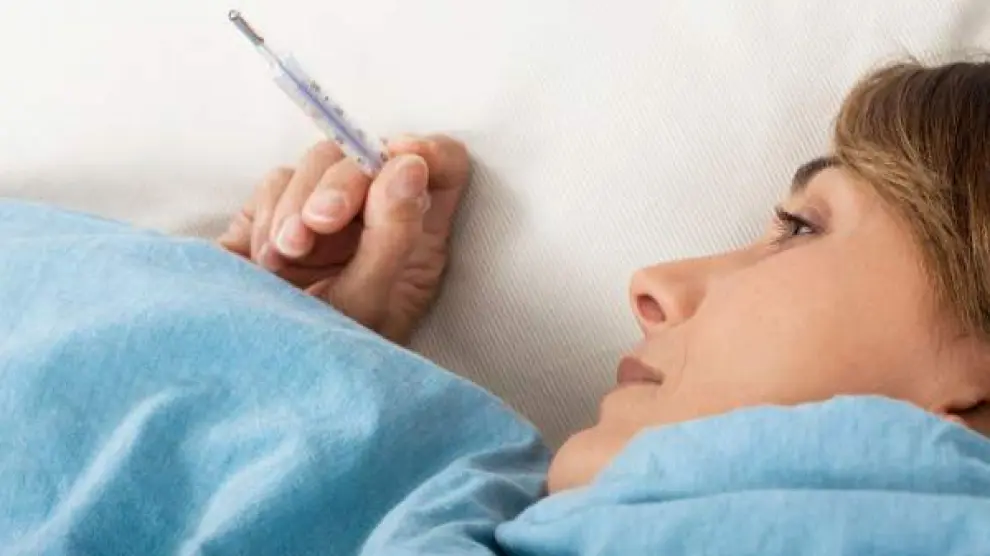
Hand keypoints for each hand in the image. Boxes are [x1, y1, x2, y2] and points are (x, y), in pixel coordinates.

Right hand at [217, 135, 470, 344]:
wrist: (254, 379)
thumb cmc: (324, 358)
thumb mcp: (367, 304)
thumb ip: (392, 235)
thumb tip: (409, 163)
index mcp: (419, 239)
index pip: (444, 168)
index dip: (428, 151)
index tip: (399, 158)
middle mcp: (376, 219)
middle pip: (370, 157)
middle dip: (341, 183)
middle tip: (318, 223)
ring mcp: (326, 215)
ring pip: (319, 162)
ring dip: (297, 205)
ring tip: (284, 258)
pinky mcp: (278, 215)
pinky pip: (276, 184)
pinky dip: (268, 217)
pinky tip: (265, 264)